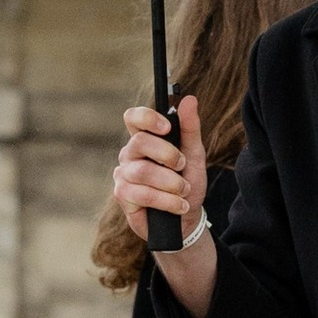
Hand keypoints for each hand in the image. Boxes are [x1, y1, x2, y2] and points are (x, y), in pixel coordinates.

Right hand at [114, 94, 206, 243]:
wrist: (186, 218)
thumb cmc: (187, 183)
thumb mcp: (195, 154)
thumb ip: (190, 128)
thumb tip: (189, 99)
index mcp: (144, 138)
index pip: (133, 117)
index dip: (147, 118)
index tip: (168, 127)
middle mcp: (130, 153)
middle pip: (140, 142)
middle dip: (168, 155)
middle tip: (183, 166)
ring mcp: (123, 174)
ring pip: (142, 171)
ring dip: (171, 183)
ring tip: (184, 192)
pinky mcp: (122, 195)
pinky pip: (141, 194)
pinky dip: (166, 201)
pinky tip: (178, 206)